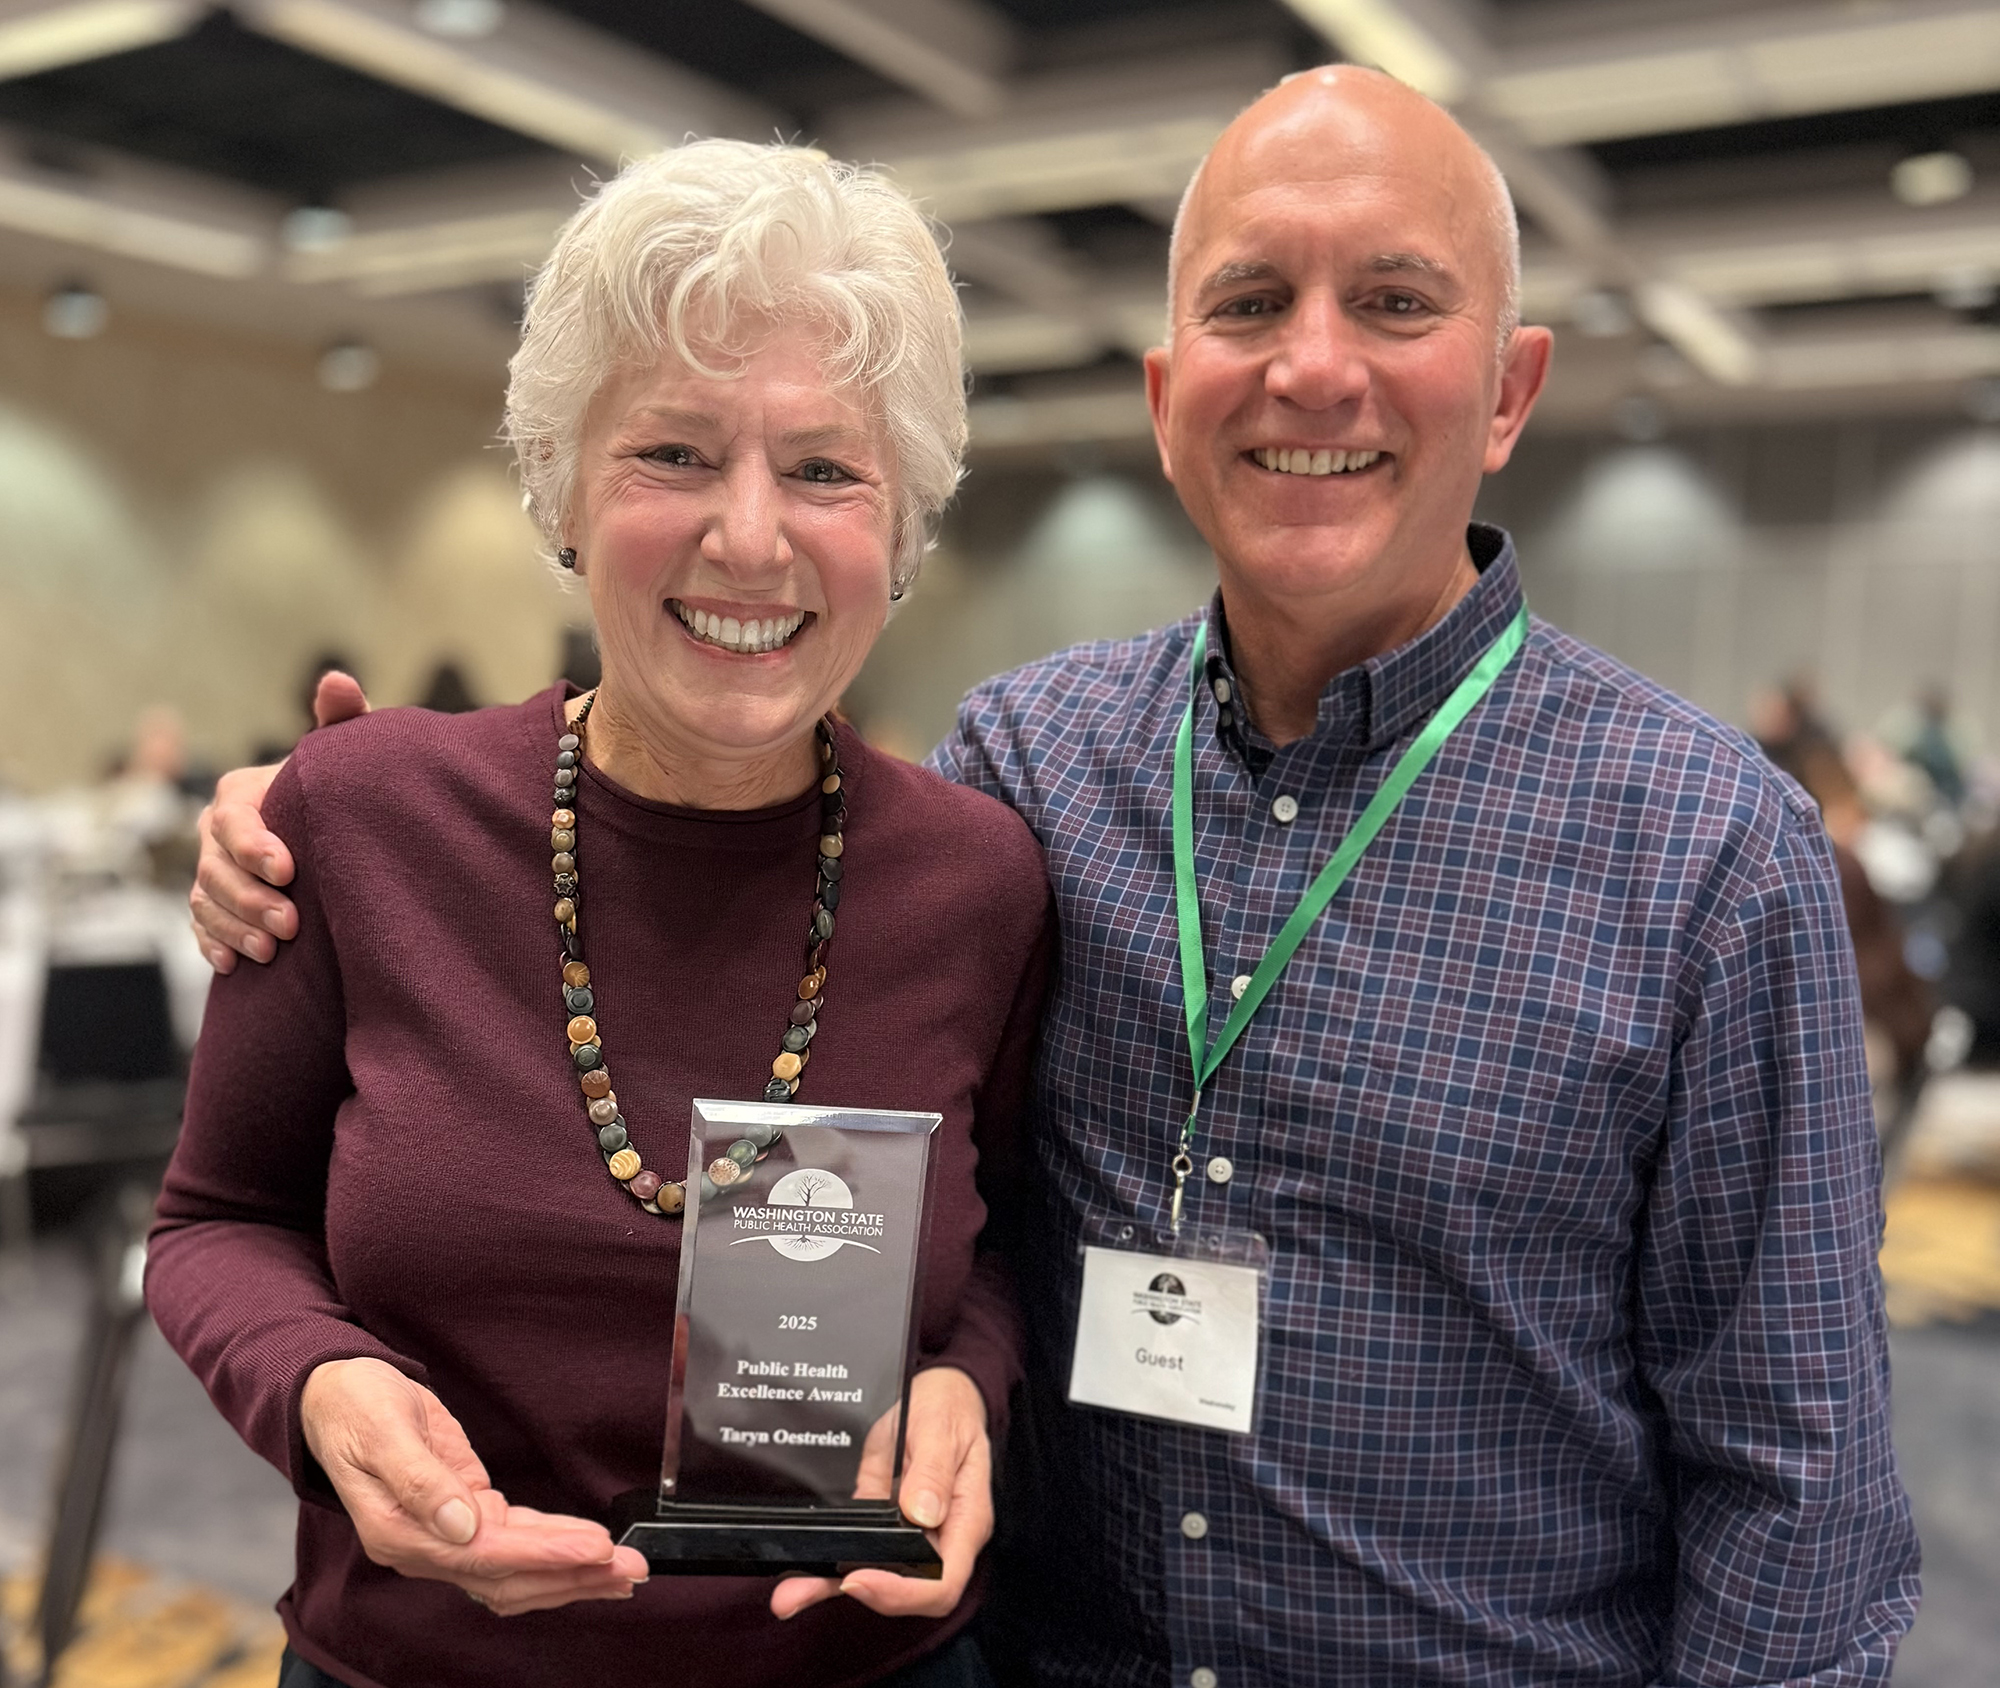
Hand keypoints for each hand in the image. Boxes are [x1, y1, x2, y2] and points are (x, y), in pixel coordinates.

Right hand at [190, 670, 368, 972]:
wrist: (343, 834)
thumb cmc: (345, 789)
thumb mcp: (348, 755)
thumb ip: (342, 720)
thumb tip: (337, 679)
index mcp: (242, 793)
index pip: (234, 818)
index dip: (254, 845)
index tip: (288, 870)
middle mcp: (217, 831)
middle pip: (216, 868)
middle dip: (249, 899)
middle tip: (290, 926)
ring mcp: (213, 870)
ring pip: (206, 901)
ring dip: (235, 927)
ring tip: (272, 950)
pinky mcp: (215, 906)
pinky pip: (201, 927)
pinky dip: (214, 945)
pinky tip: (234, 965)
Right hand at [301, 1357, 647, 1616]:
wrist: (336, 1397)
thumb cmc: (354, 1409)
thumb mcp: (381, 1431)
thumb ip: (420, 1480)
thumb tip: (459, 1523)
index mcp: (400, 1532)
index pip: (485, 1556)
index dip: (543, 1555)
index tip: (593, 1548)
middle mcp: (425, 1546)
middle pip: (508, 1578)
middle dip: (572, 1575)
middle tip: (630, 1569)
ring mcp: (447, 1536)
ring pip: (515, 1572)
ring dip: (571, 1574)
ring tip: (624, 1572)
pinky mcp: (466, 1517)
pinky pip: (514, 1548)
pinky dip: (552, 1555)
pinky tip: (587, 1557)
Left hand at [769, 1365, 991, 1622]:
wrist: (939, 1395)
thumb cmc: (949, 1410)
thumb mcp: (941, 1428)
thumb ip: (932, 1471)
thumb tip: (921, 1513)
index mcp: (965, 1521)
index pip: (942, 1583)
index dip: (902, 1592)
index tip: (862, 1577)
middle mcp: (940, 1538)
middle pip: (906, 1591)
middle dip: (859, 1595)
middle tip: (805, 1591)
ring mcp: (910, 1534)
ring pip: (876, 1577)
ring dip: (830, 1587)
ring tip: (789, 1595)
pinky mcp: (883, 1523)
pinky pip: (859, 1550)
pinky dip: (828, 1565)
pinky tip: (800, 1575)